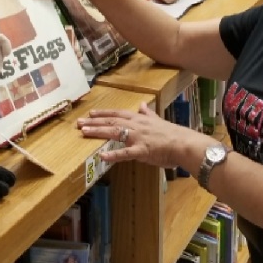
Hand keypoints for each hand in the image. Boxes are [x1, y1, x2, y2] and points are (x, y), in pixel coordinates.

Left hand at [77, 104, 213, 169]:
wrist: (184, 144)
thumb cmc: (172, 135)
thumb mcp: (158, 120)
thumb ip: (148, 113)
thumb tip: (142, 105)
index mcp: (140, 119)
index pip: (118, 114)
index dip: (103, 113)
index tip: (90, 113)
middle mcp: (136, 125)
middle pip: (111, 121)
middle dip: (94, 122)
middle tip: (79, 122)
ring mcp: (138, 137)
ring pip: (114, 132)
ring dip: (98, 132)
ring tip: (84, 132)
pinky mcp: (142, 150)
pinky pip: (125, 153)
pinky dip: (113, 155)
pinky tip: (102, 156)